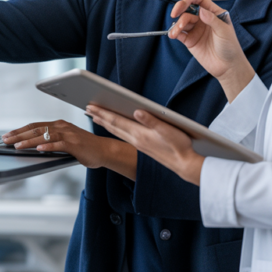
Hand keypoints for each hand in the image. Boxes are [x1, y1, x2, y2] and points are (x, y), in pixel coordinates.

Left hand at [2, 120, 136, 177]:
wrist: (104, 150)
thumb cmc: (85, 148)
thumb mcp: (65, 142)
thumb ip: (52, 141)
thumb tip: (35, 146)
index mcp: (58, 125)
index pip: (35, 126)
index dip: (20, 130)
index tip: (7, 135)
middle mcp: (62, 127)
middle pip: (36, 129)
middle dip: (18, 135)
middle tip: (5, 140)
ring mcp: (68, 134)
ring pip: (45, 136)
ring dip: (29, 141)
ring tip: (17, 146)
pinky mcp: (75, 144)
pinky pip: (59, 144)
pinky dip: (48, 146)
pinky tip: (39, 149)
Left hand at [85, 105, 203, 185]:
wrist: (184, 165)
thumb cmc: (179, 147)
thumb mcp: (167, 130)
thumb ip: (151, 120)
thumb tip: (137, 111)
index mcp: (140, 134)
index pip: (116, 121)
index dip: (102, 113)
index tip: (90, 106)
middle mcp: (136, 139)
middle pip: (112, 126)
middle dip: (99, 117)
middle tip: (87, 109)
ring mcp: (139, 144)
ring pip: (117, 132)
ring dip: (105, 123)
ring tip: (96, 117)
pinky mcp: (143, 147)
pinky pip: (123, 136)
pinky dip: (115, 129)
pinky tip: (115, 128)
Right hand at [167, 0, 255, 98]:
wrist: (228, 67)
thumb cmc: (230, 47)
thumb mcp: (224, 31)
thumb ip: (212, 20)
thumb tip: (201, 10)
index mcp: (213, 13)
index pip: (199, 0)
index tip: (183, 3)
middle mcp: (203, 19)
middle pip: (188, 8)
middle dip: (179, 8)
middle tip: (174, 13)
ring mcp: (196, 29)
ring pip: (182, 20)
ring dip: (177, 24)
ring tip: (176, 32)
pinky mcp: (190, 40)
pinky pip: (179, 33)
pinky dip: (174, 32)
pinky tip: (173, 35)